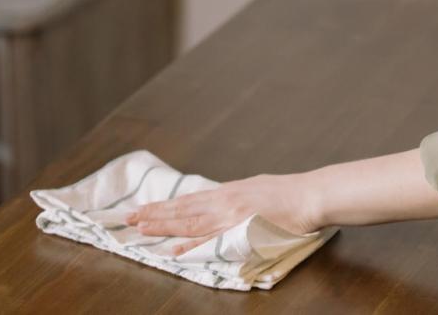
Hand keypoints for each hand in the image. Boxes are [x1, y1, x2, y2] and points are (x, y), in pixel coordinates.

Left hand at [125, 173, 320, 255]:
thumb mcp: (256, 187)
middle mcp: (224, 201)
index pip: (188, 200)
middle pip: (182, 209)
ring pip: (189, 223)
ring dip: (163, 226)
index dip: (164, 206)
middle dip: (154, 215)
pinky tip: (173, 251)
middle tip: (128, 217)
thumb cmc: (288, 192)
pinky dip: (190, 246)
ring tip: (140, 228)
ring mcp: (231, 215)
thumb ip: (237, 195)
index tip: (143, 209)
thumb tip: (223, 200)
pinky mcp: (241, 229)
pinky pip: (211, 240)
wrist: (309, 196)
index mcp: (228, 191)